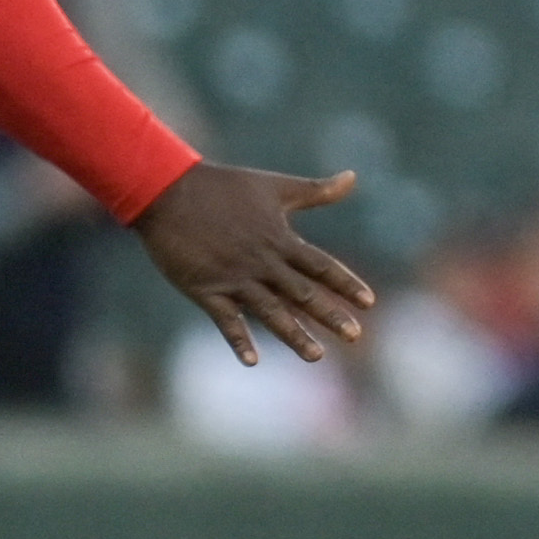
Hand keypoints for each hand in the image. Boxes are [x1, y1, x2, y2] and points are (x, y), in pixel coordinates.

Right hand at [132, 163, 373, 366]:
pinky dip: (239, 339)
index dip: (345, 283)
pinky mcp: (206, 288)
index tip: (369, 302)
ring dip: (294, 334)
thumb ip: (316, 190)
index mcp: (279, 238)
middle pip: (302, 293)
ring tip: (316, 356)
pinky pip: (226, 319)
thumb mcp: (275, 185)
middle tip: (356, 336)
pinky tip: (252, 361)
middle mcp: (262, 261)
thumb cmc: (224, 186)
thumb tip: (353, 177)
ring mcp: (234, 277)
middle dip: (329, 314)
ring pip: (270, 311)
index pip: (320, 266)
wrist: (168, 190)